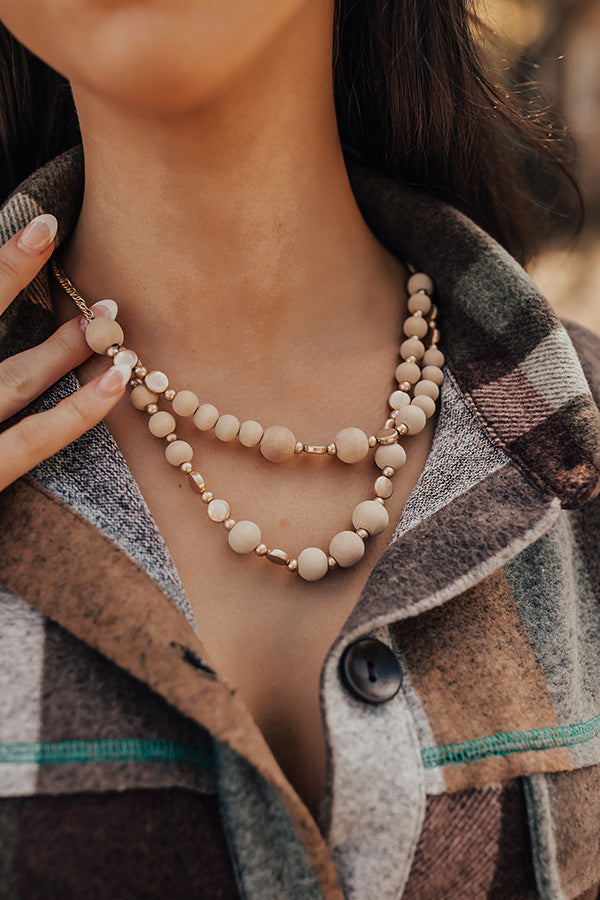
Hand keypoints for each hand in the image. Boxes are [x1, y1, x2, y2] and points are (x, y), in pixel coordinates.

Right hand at [0, 214, 129, 491]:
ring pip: (13, 378)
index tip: (41, 232)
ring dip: (63, 347)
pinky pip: (26, 444)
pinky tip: (112, 389)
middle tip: (71, 259)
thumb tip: (15, 372)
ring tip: (109, 321)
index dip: (1, 267)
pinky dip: (72, 414)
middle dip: (25, 289)